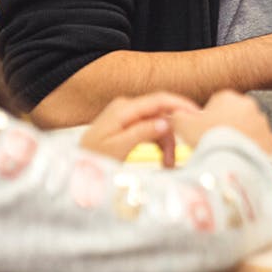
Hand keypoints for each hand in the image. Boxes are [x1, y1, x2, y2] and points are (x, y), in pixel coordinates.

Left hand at [80, 91, 198, 166]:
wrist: (73, 172)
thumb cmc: (91, 162)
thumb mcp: (118, 149)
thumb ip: (142, 133)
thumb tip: (167, 121)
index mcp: (124, 108)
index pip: (160, 99)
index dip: (181, 105)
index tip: (198, 116)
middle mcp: (126, 107)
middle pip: (161, 112)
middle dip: (174, 132)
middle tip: (183, 152)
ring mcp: (126, 116)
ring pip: (158, 122)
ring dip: (167, 141)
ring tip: (168, 164)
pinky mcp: (127, 127)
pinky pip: (150, 129)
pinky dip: (159, 142)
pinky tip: (163, 158)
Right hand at [171, 90, 271, 155]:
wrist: (230, 162)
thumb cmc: (208, 141)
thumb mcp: (183, 125)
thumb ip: (179, 115)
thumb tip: (177, 114)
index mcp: (228, 97)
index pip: (217, 102)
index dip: (209, 117)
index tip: (205, 130)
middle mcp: (248, 106)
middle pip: (234, 115)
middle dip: (226, 126)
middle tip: (215, 142)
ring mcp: (261, 122)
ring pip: (248, 128)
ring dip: (240, 137)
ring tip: (227, 152)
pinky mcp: (270, 139)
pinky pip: (259, 143)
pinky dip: (251, 149)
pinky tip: (239, 157)